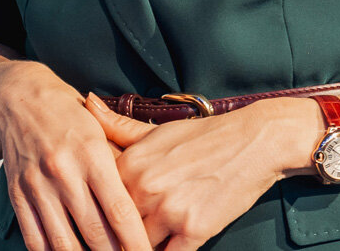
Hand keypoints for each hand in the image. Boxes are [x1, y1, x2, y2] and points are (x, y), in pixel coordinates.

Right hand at [0, 63, 152, 250]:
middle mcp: (63, 171)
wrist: (16, 98)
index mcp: (91, 153)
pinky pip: (35, 240)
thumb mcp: (100, 130)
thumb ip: (121, 165)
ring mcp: (37, 186)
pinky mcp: (17, 195)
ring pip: (65, 244)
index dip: (136, 242)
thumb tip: (145, 206)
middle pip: (95, 233)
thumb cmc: (66, 114)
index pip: (120, 211)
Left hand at [83, 94, 319, 250]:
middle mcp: (144, 188)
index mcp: (129, 164)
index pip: (99, 201)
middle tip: (113, 240)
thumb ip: (116, 126)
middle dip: (116, 237)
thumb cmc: (202, 137)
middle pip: (117, 228)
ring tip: (139, 244)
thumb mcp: (155, 130)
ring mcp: (169, 210)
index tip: (97, 223)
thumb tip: (87, 102)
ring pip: (140, 245)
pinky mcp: (195, 230)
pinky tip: (165, 247)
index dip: (99, 214)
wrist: (252, 142)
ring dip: (139, 246)